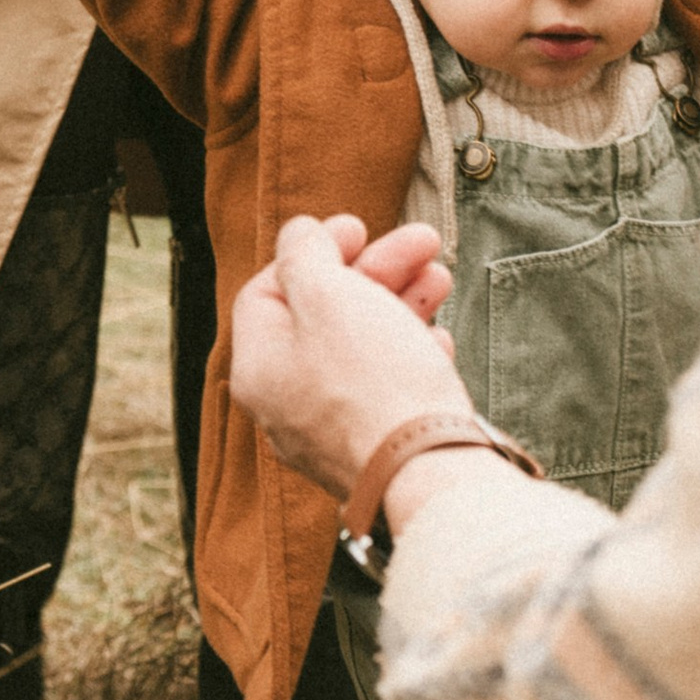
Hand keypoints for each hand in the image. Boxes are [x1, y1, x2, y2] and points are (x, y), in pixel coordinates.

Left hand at [228, 212, 458, 502]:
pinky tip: (439, 340)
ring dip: (400, 303)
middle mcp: (285, 405)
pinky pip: (387, 390)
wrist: (430, 472)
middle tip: (421, 242)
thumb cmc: (374, 381)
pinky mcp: (376, 450)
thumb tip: (299, 234)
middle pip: (322, 316)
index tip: (359, 227)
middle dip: (375, 271)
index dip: (313, 250)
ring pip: (360, 349)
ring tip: (440, 278)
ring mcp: (331, 433)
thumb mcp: (328, 295)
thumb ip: (305, 254)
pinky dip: (411, 355)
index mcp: (258, 367)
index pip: (268, 290)